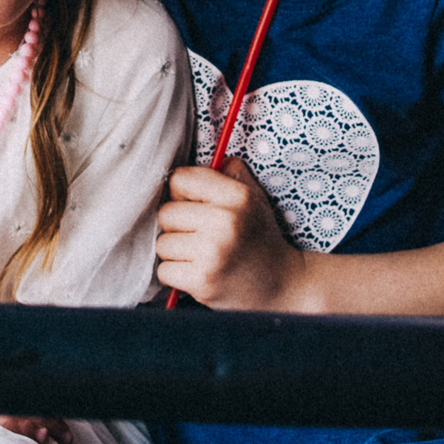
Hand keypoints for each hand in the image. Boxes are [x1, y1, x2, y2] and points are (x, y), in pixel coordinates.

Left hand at [154, 159, 304, 310]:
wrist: (281, 286)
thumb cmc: (259, 238)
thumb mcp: (253, 198)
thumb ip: (230, 172)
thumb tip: (201, 157)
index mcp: (236, 196)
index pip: (179, 179)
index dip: (182, 194)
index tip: (196, 207)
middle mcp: (225, 221)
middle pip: (165, 213)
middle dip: (177, 226)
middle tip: (201, 236)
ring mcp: (212, 253)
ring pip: (162, 244)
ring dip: (176, 252)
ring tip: (201, 256)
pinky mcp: (202, 281)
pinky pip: (164, 271)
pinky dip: (177, 275)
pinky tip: (199, 273)